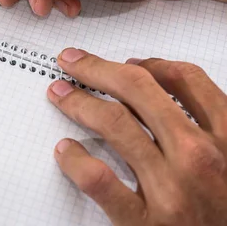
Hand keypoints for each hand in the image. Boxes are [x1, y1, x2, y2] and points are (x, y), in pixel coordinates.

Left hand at [48, 48, 226, 224]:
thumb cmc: (224, 211)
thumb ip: (202, 127)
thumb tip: (153, 90)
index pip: (184, 80)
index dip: (149, 62)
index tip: (125, 61)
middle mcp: (199, 158)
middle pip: (139, 90)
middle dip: (98, 69)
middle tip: (72, 62)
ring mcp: (171, 190)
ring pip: (114, 124)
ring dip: (79, 102)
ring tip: (60, 94)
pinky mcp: (143, 224)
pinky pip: (99, 178)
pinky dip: (75, 159)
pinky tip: (65, 149)